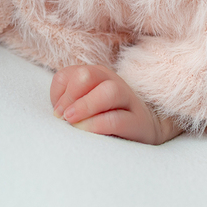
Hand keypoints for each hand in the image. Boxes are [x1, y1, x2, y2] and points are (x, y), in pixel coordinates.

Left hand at [50, 64, 180, 144]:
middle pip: (87, 75)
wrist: (148, 126)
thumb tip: (58, 114)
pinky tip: (88, 132)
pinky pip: (117, 119)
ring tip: (72, 121)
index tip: (57, 113)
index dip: (58, 92)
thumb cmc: (108, 116)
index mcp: (96, 75)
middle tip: (63, 116)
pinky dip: (98, 125)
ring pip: (108, 91)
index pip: (68, 74)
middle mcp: (112, 81)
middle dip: (70, 95)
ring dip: (85, 106)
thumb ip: (70, 103)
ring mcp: (128, 99)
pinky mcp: (139, 122)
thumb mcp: (86, 106)